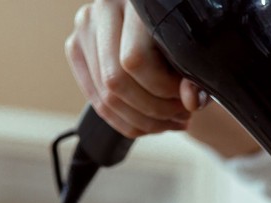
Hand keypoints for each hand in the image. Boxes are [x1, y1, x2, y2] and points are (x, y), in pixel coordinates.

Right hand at [65, 0, 208, 136]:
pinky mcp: (76, 48)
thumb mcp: (192, 54)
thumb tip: (190, 101)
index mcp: (135, 2)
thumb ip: (194, 78)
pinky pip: (96, 101)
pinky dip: (125, 121)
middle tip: (179, 116)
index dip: (162, 89)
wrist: (153, 26)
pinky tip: (147, 123)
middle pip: (115, 81)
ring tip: (167, 122)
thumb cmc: (179, 39)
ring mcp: (85, 29)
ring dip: (141, 121)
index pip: (135, 60)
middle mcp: (104, 9)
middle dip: (152, 110)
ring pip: (105, 96)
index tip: (186, 99)